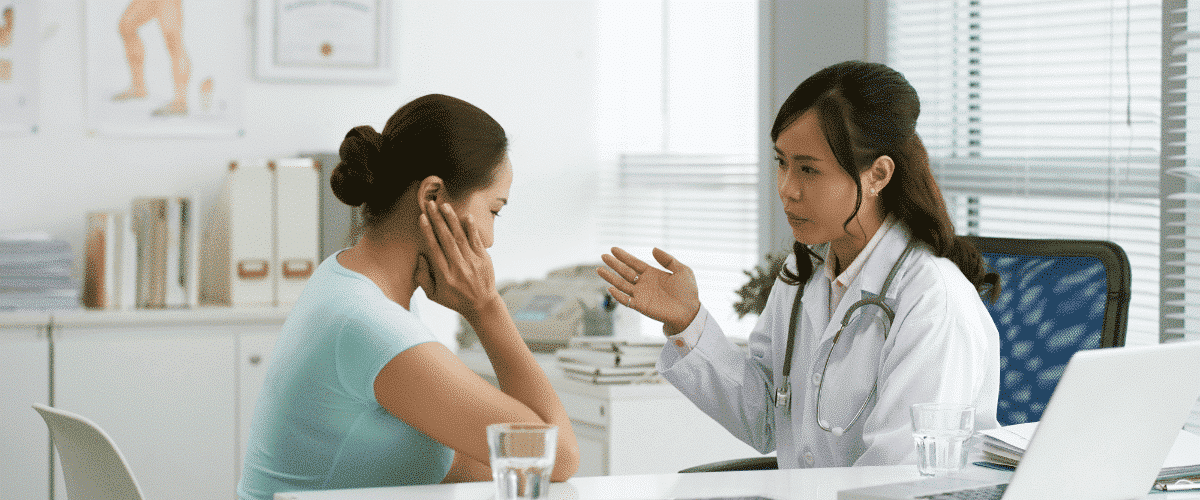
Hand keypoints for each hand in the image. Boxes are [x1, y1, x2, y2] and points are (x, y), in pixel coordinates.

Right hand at [417, 201, 500, 319]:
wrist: (482, 304)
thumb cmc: (453, 299)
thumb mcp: (433, 295)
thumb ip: (423, 277)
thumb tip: (420, 256)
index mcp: (444, 275)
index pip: (434, 249)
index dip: (428, 232)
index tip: (422, 217)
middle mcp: (458, 267)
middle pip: (446, 239)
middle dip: (437, 219)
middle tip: (430, 203)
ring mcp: (473, 262)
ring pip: (460, 237)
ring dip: (452, 219)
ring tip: (444, 205)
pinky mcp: (484, 259)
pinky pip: (476, 240)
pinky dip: (471, 228)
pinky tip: (466, 215)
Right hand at [598, 247, 700, 334]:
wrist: (689, 311)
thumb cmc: (688, 292)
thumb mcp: (682, 270)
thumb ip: (668, 259)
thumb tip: (653, 249)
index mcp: (652, 274)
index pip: (634, 263)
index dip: (624, 256)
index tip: (613, 249)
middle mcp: (644, 283)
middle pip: (625, 272)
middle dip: (614, 264)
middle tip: (603, 256)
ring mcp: (641, 295)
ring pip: (622, 284)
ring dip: (610, 277)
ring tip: (599, 270)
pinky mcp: (641, 306)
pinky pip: (626, 300)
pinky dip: (618, 295)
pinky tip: (610, 288)